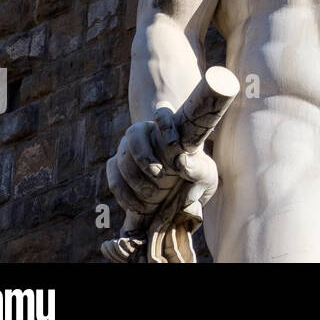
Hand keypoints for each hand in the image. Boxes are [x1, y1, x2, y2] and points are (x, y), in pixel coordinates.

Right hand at [106, 107, 218, 231]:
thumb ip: (197, 168)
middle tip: (160, 175)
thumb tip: (181, 162)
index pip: (163, 113)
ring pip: (121, 157)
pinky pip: (114, 177)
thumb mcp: (205, 175)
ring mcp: (128, 148)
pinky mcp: (116, 167)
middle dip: (144, 155)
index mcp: (172, 128)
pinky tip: (140, 207)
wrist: (178, 194)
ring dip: (135, 178)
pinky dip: (125, 194)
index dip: (165, 123)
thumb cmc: (196, 177)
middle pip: (134, 132)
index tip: (173, 143)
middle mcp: (146, 133)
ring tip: (153, 195)